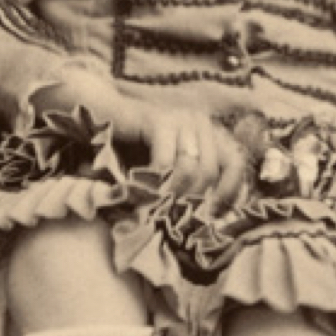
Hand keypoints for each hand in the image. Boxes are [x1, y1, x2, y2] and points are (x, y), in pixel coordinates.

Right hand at [129, 101, 249, 208]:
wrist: (101, 117)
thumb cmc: (134, 150)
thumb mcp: (169, 171)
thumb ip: (189, 186)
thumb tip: (211, 218)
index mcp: (208, 133)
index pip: (234, 164)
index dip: (227, 192)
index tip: (210, 216)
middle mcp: (200, 122)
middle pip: (209, 172)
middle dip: (188, 199)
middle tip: (169, 217)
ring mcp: (181, 118)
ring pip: (189, 169)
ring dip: (169, 194)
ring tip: (153, 207)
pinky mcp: (159, 119)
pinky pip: (165, 163)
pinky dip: (153, 184)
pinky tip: (140, 191)